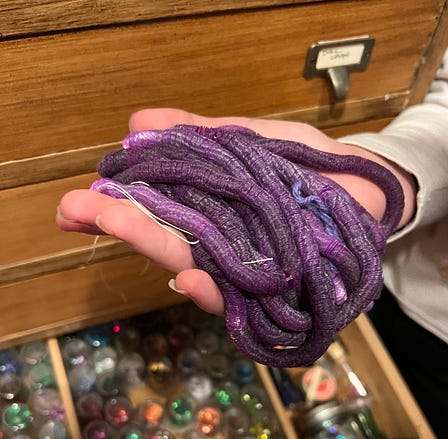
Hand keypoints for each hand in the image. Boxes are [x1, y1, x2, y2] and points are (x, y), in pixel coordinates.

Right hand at [57, 108, 415, 314]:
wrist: (364, 186)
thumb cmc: (303, 168)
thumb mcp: (250, 139)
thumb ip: (201, 135)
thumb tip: (138, 122)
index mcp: (209, 211)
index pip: (155, 213)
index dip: (117, 208)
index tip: (76, 202)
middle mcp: (220, 245)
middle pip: (166, 242)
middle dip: (120, 226)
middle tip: (73, 211)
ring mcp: (247, 270)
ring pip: (196, 267)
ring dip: (155, 249)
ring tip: (116, 225)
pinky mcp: (276, 292)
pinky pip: (245, 296)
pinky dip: (217, 289)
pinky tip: (190, 277)